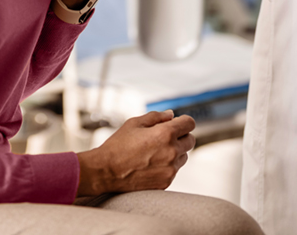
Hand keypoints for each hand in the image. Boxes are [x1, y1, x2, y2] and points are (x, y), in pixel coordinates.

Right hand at [76, 111, 196, 195]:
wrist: (106, 171)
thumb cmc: (118, 145)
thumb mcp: (134, 123)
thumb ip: (156, 116)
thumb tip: (171, 115)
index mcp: (165, 134)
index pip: (189, 123)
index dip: (183, 121)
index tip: (176, 123)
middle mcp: (172, 152)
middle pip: (190, 140)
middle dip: (181, 136)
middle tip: (165, 137)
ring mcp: (170, 169)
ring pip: (183, 156)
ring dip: (175, 152)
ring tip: (155, 152)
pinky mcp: (166, 182)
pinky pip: (174, 170)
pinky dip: (167, 166)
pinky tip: (151, 164)